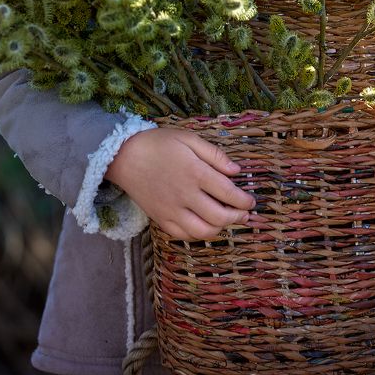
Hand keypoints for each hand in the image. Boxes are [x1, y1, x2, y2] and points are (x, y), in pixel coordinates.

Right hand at [105, 128, 255, 240]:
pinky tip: (205, 226)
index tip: (251, 202)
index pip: (229, 193)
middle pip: (220, 216)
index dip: (244, 201)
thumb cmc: (158, 144)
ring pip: (204, 231)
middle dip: (237, 218)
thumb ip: (214, 154)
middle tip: (245, 214)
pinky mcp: (161, 219)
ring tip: (227, 221)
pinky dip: (199, 235)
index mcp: (195, 172)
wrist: (124, 156)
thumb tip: (236, 171)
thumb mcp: (188, 138)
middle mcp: (185, 195)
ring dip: (221, 229)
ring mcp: (172, 210)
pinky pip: (184, 236)